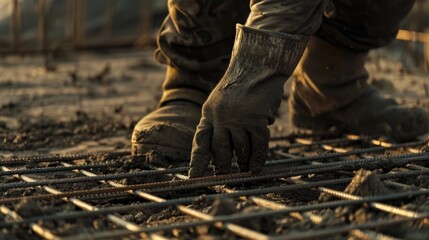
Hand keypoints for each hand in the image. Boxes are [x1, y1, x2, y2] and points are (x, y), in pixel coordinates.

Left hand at [188, 25, 306, 176]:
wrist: (257, 64)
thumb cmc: (240, 83)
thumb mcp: (220, 101)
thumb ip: (218, 121)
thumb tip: (221, 148)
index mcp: (208, 113)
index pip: (200, 141)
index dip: (197, 160)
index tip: (193, 176)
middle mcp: (220, 117)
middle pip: (220, 150)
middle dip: (221, 165)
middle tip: (223, 174)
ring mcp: (238, 119)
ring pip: (240, 150)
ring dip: (242, 162)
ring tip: (243, 169)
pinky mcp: (256, 120)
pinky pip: (258, 146)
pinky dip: (257, 160)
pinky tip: (255, 168)